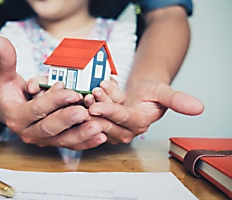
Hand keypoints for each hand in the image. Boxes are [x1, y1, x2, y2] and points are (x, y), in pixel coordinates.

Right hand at [0, 37, 105, 149]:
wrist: (9, 109)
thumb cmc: (9, 91)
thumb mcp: (4, 75)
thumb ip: (5, 60)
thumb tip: (0, 41)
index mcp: (16, 117)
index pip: (36, 109)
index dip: (55, 101)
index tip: (73, 92)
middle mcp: (29, 133)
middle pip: (50, 128)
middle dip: (69, 120)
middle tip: (86, 112)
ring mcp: (43, 140)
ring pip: (63, 140)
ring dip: (81, 135)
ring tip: (99, 128)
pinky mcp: (54, 142)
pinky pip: (71, 144)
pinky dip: (86, 142)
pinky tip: (100, 137)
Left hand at [88, 80, 203, 143]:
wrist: (143, 92)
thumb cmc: (153, 92)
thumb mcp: (165, 92)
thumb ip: (178, 100)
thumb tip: (199, 108)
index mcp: (140, 123)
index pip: (124, 119)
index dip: (110, 112)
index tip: (95, 106)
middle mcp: (126, 129)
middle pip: (107, 123)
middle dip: (96, 110)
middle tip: (88, 98)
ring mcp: (113, 127)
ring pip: (99, 119)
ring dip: (92, 105)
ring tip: (89, 92)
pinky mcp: (104, 122)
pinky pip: (95, 114)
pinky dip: (91, 103)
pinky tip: (92, 91)